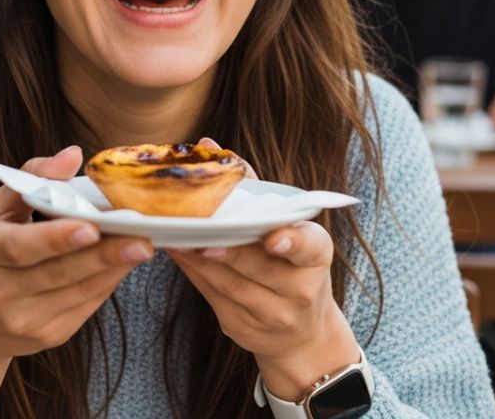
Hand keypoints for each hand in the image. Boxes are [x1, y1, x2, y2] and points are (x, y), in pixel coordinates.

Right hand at [0, 146, 152, 363]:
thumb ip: (34, 177)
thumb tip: (74, 155)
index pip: (20, 247)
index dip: (56, 238)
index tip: (92, 227)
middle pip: (58, 272)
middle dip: (104, 255)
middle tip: (141, 237)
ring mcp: (23, 320)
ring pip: (78, 291)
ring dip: (114, 268)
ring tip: (143, 245)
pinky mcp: (47, 336)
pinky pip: (86, 306)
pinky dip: (108, 282)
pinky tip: (125, 263)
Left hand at [167, 221, 358, 400]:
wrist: (302, 331)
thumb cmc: (294, 268)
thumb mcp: (296, 237)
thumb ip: (266, 205)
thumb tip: (220, 163)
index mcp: (316, 257)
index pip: (308, 247)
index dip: (291, 242)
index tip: (272, 240)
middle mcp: (300, 290)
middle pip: (259, 266)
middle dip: (228, 248)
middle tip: (200, 228)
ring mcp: (272, 315)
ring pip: (229, 282)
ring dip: (199, 258)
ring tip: (178, 237)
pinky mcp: (242, 326)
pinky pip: (212, 295)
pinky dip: (193, 271)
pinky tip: (179, 253)